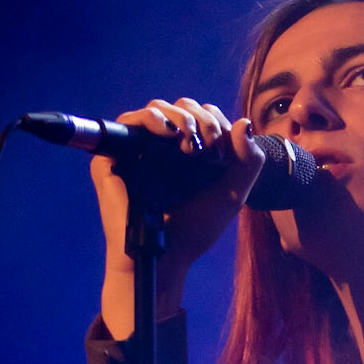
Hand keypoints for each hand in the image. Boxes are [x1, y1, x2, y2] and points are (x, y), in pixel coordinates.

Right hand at [93, 101, 263, 339]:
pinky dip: (151, 118)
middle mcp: (164, 148)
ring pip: (158, 108)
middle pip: (183, 107)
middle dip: (203, 118)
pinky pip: (129, 121)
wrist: (166, 257)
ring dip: (182, 116)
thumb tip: (245, 122)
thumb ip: (248, 161)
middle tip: (211, 145)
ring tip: (192, 139)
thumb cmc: (195, 230)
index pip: (203, 116)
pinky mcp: (116, 157)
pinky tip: (170, 132)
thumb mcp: (232, 194)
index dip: (217, 122)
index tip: (224, 152)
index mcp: (190, 152)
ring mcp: (139, 150)